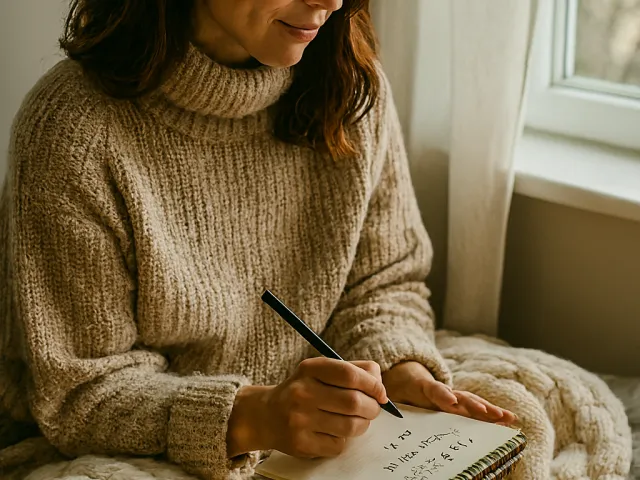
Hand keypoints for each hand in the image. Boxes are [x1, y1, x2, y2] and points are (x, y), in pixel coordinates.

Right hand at [227, 358, 386, 458]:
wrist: (266, 415)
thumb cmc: (304, 390)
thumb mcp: (320, 371)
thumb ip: (352, 370)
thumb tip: (380, 386)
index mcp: (310, 369)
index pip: (350, 374)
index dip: (372, 384)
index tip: (381, 393)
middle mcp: (302, 392)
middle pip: (354, 402)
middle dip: (372, 407)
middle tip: (372, 409)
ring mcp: (299, 419)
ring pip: (351, 426)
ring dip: (362, 425)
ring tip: (357, 420)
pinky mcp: (301, 443)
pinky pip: (338, 444)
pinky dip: (343, 439)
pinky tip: (333, 432)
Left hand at [382, 361, 516, 425]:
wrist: (404, 374)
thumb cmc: (397, 388)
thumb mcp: (391, 392)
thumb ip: (390, 399)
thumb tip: (384, 405)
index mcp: (422, 387)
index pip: (434, 389)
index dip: (442, 394)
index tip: (450, 401)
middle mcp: (442, 391)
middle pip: (460, 397)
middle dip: (474, 405)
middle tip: (489, 414)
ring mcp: (452, 396)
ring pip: (472, 401)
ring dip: (488, 410)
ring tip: (504, 417)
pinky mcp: (458, 402)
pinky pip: (475, 407)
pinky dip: (492, 413)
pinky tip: (508, 419)